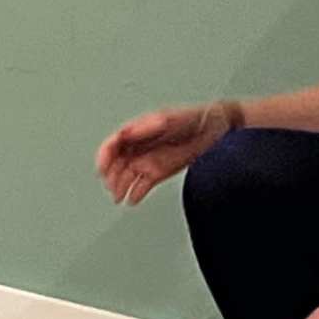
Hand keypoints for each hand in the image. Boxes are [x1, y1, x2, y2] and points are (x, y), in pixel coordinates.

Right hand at [95, 101, 232, 204]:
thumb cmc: (193, 118)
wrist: (216, 130)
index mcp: (137, 131)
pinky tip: (132, 199)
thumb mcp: (169, 119)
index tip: (102, 168)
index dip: (104, 156)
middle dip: (110, 176)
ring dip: (120, 187)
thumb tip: (127, 132)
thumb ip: (147, 127)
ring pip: (126, 177)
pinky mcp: (158, 172)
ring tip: (119, 197)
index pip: (113, 144)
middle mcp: (139, 147)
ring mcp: (148, 160)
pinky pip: (142, 185)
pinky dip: (135, 193)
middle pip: (116, 164)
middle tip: (111, 186)